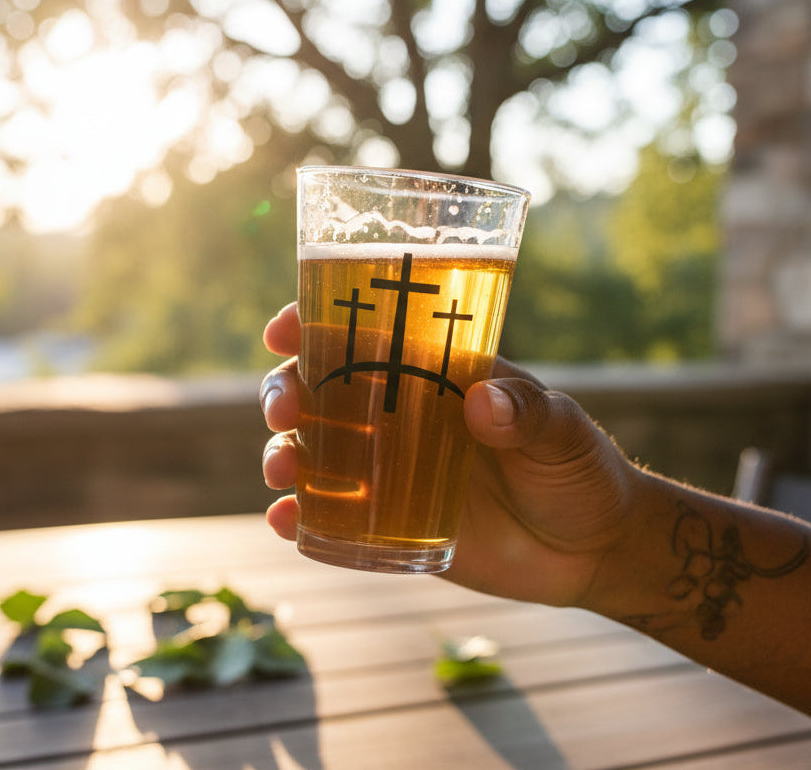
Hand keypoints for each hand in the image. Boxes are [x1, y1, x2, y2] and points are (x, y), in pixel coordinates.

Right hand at [260, 302, 639, 607]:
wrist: (592, 550)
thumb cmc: (580, 472)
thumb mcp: (563, 434)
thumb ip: (530, 415)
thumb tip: (480, 403)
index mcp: (437, 375)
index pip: (368, 335)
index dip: (315, 324)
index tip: (282, 329)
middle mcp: (403, 416)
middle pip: (322, 390)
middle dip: (285, 390)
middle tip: (284, 409)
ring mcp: (392, 471)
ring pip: (315, 451)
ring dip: (283, 453)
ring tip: (283, 470)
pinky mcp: (390, 523)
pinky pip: (332, 516)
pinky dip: (300, 517)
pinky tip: (287, 523)